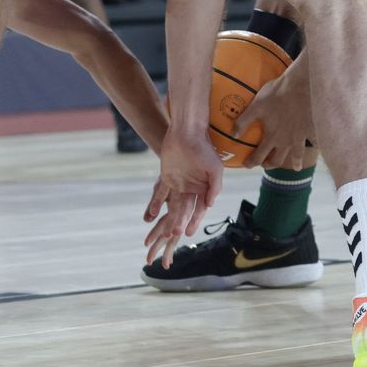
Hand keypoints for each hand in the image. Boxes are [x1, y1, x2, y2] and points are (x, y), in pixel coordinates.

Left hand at [144, 130, 223, 267]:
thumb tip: (210, 205)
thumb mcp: (215, 168)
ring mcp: (179, 183)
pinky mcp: (167, 177)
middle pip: (185, 210)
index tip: (189, 233)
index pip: (199, 209)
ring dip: (169, 217)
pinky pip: (160, 193)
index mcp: (204, 188)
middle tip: (174, 234)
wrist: (187, 132)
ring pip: (173, 204)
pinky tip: (152, 215)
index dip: (195, 221)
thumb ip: (214, 187)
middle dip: (180, 222)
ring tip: (163, 231)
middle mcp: (192, 188)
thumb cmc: (203, 148)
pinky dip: (156, 203)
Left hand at [234, 70, 313, 170]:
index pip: (259, 157)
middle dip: (270, 164)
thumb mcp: (256, 106)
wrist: (301, 86)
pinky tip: (316, 146)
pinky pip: (314, 142)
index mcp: (272, 137)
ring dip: (295, 162)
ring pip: (297, 155)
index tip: (246, 165)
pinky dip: (315, 147)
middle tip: (266, 164)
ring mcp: (300, 137)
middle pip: (278, 160)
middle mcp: (286, 141)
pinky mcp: (312, 129)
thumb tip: (233, 135)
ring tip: (296, 167)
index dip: (251, 162)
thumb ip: (244, 121)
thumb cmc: (277, 94)